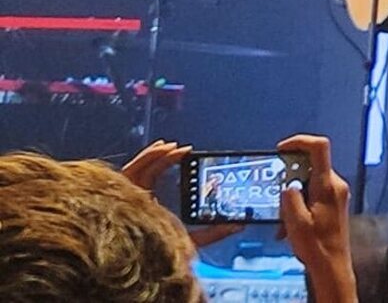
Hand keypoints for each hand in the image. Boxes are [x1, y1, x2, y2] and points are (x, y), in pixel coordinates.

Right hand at [120, 140, 246, 247]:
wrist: (142, 268)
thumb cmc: (160, 258)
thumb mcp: (193, 242)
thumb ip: (214, 233)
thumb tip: (239, 224)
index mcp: (147, 209)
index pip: (157, 182)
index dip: (170, 167)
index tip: (190, 157)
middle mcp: (135, 202)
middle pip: (148, 173)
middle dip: (166, 158)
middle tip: (185, 150)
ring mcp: (126, 199)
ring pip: (138, 170)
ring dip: (157, 155)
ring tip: (175, 146)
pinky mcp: (120, 195)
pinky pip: (131, 171)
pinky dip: (146, 157)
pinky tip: (163, 148)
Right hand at [276, 134, 356, 302]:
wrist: (332, 264)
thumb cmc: (317, 246)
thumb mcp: (295, 223)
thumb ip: (290, 199)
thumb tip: (288, 186)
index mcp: (327, 185)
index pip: (320, 147)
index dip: (299, 141)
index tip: (281, 149)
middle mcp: (335, 185)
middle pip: (310, 165)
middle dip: (288, 178)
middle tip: (276, 196)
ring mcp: (336, 193)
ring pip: (309, 182)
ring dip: (292, 196)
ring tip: (282, 219)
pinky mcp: (333, 202)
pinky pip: (313, 194)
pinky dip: (298, 204)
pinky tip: (289, 225)